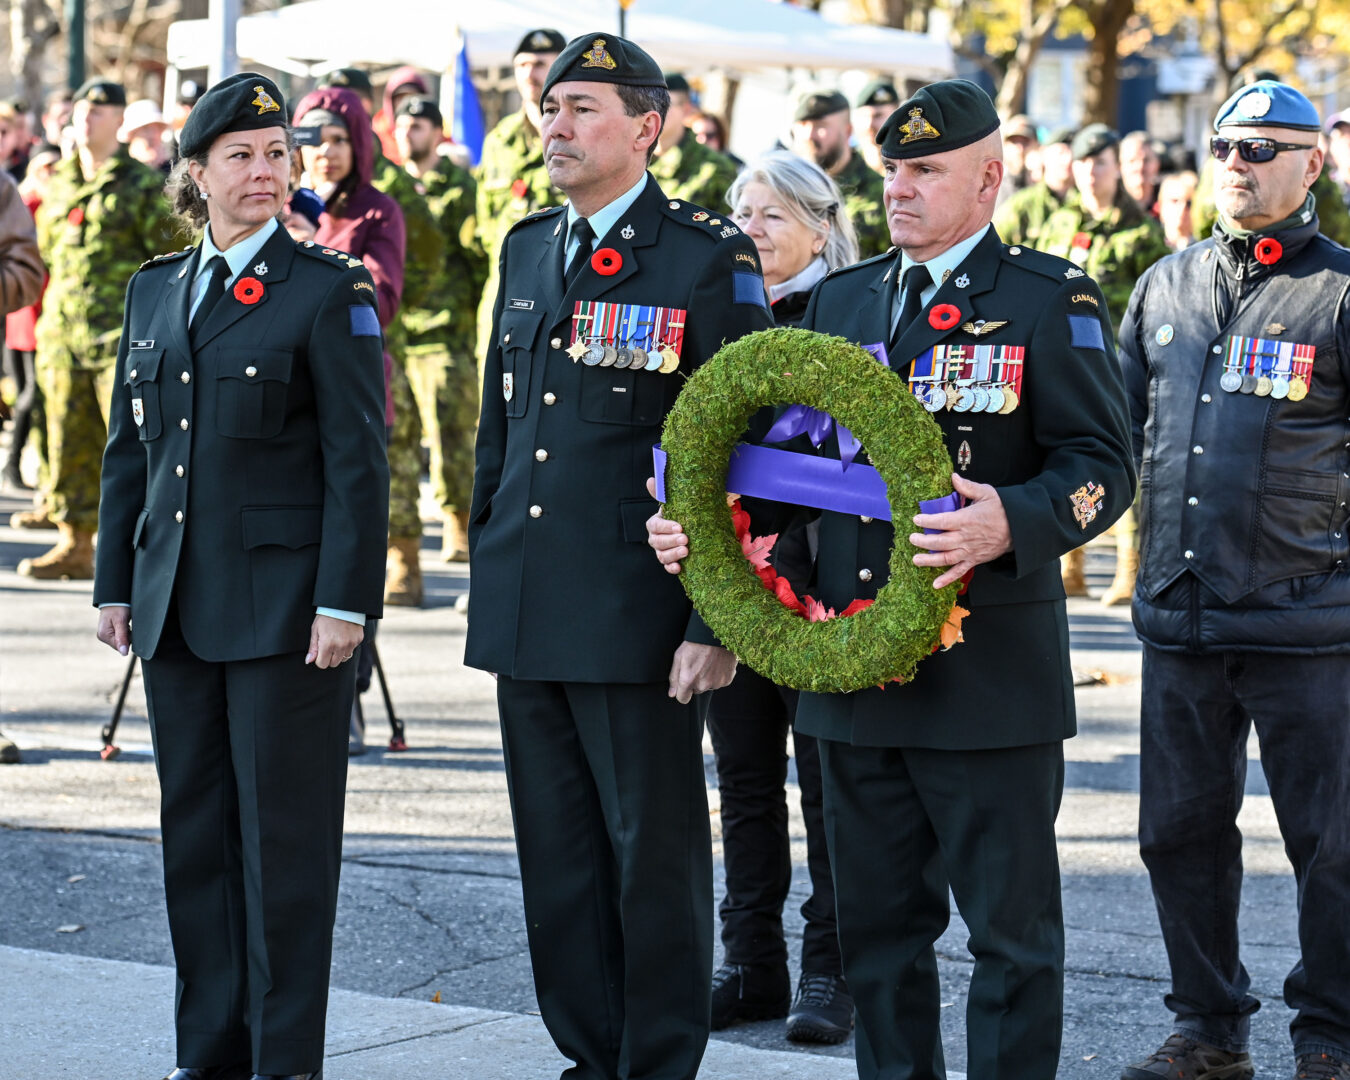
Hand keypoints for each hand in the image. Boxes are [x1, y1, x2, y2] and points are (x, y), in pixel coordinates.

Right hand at [96, 607, 131, 655]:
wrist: (115, 598)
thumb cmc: (118, 607)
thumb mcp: (121, 622)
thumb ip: (122, 637)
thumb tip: (124, 653)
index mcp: (103, 635)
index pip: (120, 646)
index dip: (128, 639)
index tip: (128, 628)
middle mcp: (103, 636)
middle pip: (121, 644)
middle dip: (127, 636)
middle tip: (126, 624)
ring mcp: (106, 634)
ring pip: (122, 640)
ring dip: (127, 633)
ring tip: (125, 623)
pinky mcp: (109, 631)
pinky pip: (121, 635)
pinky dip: (125, 631)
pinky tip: (124, 624)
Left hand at [306, 614, 364, 668]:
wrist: (343, 604)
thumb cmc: (326, 616)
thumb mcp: (315, 630)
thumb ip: (313, 647)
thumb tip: (309, 661)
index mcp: (327, 644)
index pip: (322, 664)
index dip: (319, 659)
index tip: (319, 651)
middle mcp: (340, 646)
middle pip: (333, 664)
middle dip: (329, 658)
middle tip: (328, 646)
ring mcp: (351, 644)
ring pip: (344, 658)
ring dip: (339, 653)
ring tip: (336, 641)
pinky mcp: (358, 640)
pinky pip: (352, 650)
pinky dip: (347, 646)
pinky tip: (344, 636)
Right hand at [645, 476, 688, 574]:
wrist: (692, 529)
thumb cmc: (681, 514)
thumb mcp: (675, 504)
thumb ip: (662, 493)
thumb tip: (650, 480)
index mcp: (655, 524)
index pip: (655, 526)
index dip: (666, 527)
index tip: (680, 526)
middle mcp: (655, 538)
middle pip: (658, 542)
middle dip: (671, 541)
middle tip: (686, 539)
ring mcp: (661, 552)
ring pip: (662, 556)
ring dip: (673, 554)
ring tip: (686, 551)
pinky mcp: (669, 562)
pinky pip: (667, 567)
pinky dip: (672, 568)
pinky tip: (679, 567)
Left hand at [668, 642, 736, 703]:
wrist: (717, 633)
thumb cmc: (696, 643)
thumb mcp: (679, 657)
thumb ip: (674, 678)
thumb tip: (672, 693)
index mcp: (688, 680)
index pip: (682, 699)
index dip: (682, 692)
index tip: (684, 684)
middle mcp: (703, 685)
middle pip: (696, 691)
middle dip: (695, 682)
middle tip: (698, 665)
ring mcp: (716, 683)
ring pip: (709, 686)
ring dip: (707, 678)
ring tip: (708, 662)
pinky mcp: (727, 679)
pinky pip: (720, 681)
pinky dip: (718, 675)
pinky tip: (717, 663)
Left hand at [908, 472, 1011, 589]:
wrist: (1020, 528)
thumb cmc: (1003, 510)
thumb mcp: (987, 493)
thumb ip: (968, 487)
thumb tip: (953, 477)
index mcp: (966, 520)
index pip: (942, 521)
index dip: (927, 521)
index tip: (916, 519)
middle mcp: (966, 537)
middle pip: (940, 541)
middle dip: (923, 541)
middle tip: (911, 538)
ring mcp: (969, 551)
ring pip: (946, 558)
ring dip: (930, 560)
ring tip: (915, 559)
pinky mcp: (974, 560)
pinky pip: (959, 572)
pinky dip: (947, 579)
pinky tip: (935, 584)